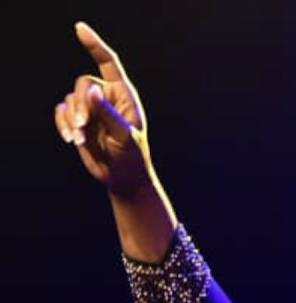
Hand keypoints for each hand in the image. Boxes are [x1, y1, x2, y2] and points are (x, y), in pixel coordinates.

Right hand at [55, 22, 152, 196]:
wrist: (122, 178)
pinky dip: (63, 124)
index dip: (94, 45)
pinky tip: (71, 139)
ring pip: (70, 99)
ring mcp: (91, 109)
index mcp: (123, 96)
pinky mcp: (78, 122)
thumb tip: (92, 92)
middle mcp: (106, 98)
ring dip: (72, 119)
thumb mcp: (124, 136)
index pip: (108, 64)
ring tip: (79, 139)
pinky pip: (62, 112)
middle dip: (81, 104)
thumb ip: (108, 114)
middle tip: (83, 126)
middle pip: (83, 83)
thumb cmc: (131, 157)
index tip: (79, 29)